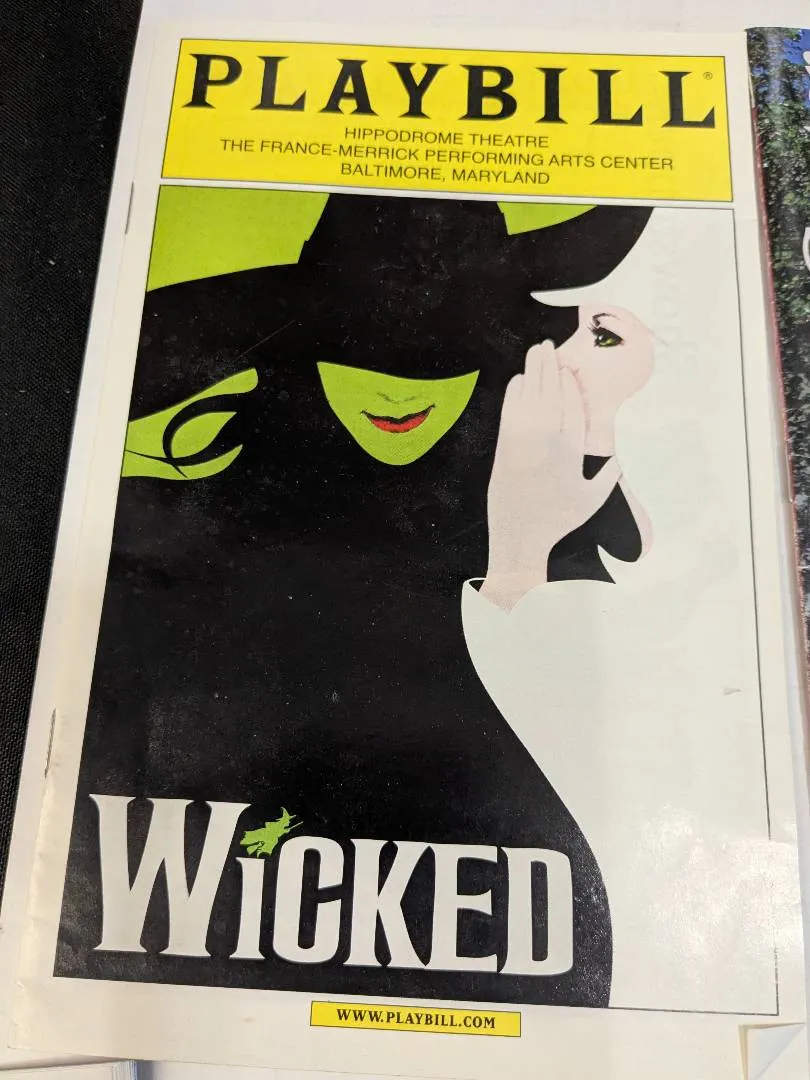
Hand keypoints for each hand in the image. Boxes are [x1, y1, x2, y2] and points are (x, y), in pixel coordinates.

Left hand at [480, 341, 620, 610]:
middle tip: (550, 346)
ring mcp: (524, 439)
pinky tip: (519, 378)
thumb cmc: (557, 522)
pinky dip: (515, 391)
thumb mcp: (591, 501)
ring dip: (534, 370)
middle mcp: (549, 439)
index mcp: (572, 449)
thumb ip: (608, 478)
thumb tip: (618, 463)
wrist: (520, 537)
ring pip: (531, 394)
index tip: (570, 368)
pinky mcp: (505, 445)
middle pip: (552, 392)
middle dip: (551, 366)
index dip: (571, 384)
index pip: (574, 405)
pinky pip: (511, 408)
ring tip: (536, 351)